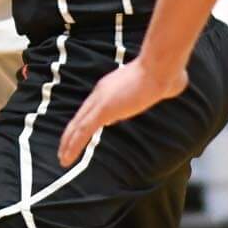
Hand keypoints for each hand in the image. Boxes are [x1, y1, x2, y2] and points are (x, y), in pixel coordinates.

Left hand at [58, 55, 185, 166]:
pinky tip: (68, 157)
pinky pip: (83, 131)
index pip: (90, 109)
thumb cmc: (164, 74)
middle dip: (70, 135)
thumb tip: (156, 93)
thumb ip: (150, 91)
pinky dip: (73, 145)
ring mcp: (101, 101)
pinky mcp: (103, 110)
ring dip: (68, 143)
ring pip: (77, 126)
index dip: (81, 124)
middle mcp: (101, 93)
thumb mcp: (154, 86)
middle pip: (80, 117)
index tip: (77, 136)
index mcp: (109, 88)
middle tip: (63, 151)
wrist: (161, 69)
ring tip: (63, 159)